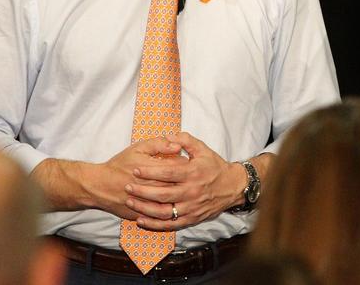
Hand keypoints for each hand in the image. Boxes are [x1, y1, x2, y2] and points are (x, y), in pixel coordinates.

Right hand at [32, 137, 184, 217]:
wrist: (100, 186)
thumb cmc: (120, 164)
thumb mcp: (139, 148)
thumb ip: (159, 144)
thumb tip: (177, 146)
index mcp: (153, 170)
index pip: (180, 167)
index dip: (187, 164)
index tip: (190, 162)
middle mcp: (152, 188)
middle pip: (178, 185)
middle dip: (186, 181)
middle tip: (191, 176)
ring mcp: (147, 203)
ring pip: (171, 202)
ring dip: (179, 196)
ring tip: (182, 188)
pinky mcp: (142, 214)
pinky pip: (159, 216)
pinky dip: (168, 210)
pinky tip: (173, 203)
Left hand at [123, 132, 245, 229]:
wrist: (232, 187)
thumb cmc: (215, 167)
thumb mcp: (203, 149)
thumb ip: (186, 140)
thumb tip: (169, 136)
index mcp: (193, 173)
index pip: (168, 173)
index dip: (150, 172)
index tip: (135, 170)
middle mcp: (192, 191)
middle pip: (163, 194)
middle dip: (142, 191)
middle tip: (127, 187)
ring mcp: (191, 207)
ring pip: (164, 211)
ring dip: (145, 208)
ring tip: (130, 202)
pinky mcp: (191, 219)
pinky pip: (170, 224)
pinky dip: (154, 224)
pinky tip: (141, 219)